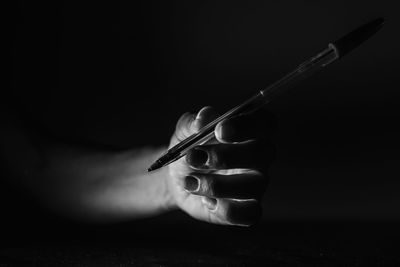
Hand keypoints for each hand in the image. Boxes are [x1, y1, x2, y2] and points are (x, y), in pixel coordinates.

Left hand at [166, 106, 275, 225]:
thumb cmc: (189, 150)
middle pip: (263, 152)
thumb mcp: (184, 133)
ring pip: (254, 185)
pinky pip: (249, 213)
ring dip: (217, 185)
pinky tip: (207, 202)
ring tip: (189, 182)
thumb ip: (193, 123)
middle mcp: (258, 157)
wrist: (177, 179)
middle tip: (194, 157)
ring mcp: (255, 184)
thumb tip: (205, 116)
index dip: (246, 125)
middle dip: (226, 156)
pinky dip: (225, 209)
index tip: (219, 130)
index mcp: (248, 132)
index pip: (264, 122)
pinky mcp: (247, 209)